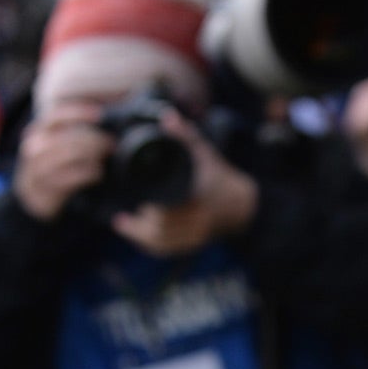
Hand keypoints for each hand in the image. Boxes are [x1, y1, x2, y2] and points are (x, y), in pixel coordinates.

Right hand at [13, 102, 111, 221]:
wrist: (34, 195)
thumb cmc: (54, 163)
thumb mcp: (58, 144)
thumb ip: (74, 131)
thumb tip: (106, 118)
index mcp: (39, 131)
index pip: (56, 117)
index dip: (78, 114)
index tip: (99, 114)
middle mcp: (35, 148)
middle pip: (67, 139)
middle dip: (93, 140)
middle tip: (111, 143)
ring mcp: (37, 169)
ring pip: (68, 157)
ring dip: (92, 156)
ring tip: (105, 157)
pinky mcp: (44, 188)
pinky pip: (70, 178)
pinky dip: (87, 174)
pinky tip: (98, 173)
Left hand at [110, 110, 259, 255]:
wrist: (245, 206)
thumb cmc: (221, 177)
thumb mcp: (206, 153)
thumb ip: (185, 136)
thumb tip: (167, 117)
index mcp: (198, 199)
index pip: (169, 211)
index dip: (152, 211)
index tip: (139, 203)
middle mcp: (197, 220)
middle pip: (162, 230)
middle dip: (140, 225)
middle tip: (122, 217)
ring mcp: (197, 235)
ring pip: (163, 243)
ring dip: (141, 237)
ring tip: (123, 224)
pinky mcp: (195, 244)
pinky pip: (169, 250)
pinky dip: (152, 246)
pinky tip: (138, 237)